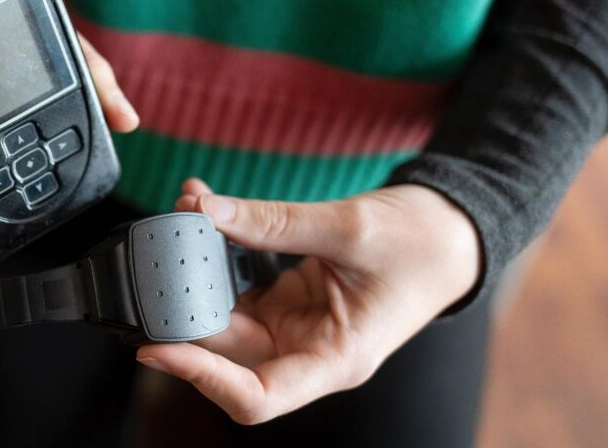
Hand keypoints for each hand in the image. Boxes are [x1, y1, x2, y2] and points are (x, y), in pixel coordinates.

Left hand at [136, 179, 481, 423]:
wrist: (453, 230)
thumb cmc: (423, 243)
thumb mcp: (350, 228)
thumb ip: (274, 223)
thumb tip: (205, 211)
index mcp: (334, 359)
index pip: (255, 397)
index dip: (200, 379)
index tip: (156, 348)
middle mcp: (308, 351)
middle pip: (226, 352)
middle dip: (185, 308)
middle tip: (154, 260)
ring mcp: (296, 325)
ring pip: (224, 313)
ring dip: (196, 268)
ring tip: (181, 215)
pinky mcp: (288, 298)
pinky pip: (238, 282)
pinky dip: (217, 248)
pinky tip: (203, 209)